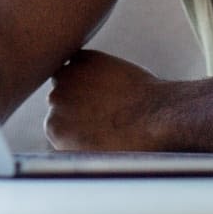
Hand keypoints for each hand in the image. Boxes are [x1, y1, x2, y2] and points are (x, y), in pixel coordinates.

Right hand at [47, 50, 170, 151]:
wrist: (158, 117)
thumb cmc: (133, 143)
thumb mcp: (94, 155)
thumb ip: (73, 143)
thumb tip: (72, 137)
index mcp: (54, 129)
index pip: (57, 123)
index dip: (76, 124)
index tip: (93, 125)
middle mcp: (56, 101)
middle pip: (60, 100)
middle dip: (77, 104)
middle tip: (104, 110)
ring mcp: (71, 76)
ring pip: (67, 77)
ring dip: (80, 83)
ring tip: (108, 94)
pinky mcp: (88, 58)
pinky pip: (80, 59)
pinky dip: (90, 66)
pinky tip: (109, 78)